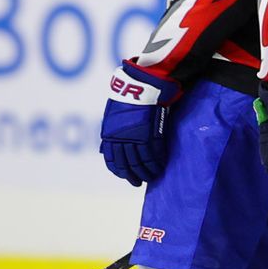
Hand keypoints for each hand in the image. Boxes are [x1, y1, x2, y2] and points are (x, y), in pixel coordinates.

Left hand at [99, 63, 177, 185]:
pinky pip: (154, 155)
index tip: (124, 176)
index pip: (111, 160)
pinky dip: (157, 163)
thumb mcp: (113, 114)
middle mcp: (120, 139)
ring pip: (140, 163)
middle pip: (126, 164)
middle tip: (138, 182)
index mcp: (109, 135)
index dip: (118, 170)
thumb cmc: (128, 96)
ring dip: (146, 172)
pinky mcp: (150, 136)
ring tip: (152, 177)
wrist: (142, 86)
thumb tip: (107, 147)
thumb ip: (112, 131)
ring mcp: (135, 139)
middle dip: (132, 176)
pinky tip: (160, 167)